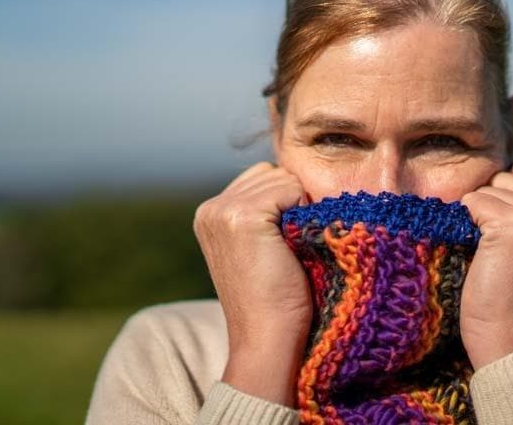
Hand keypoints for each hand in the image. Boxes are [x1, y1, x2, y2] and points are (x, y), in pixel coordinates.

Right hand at [193, 162, 312, 405]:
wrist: (266, 338)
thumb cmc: (275, 297)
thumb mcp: (260, 247)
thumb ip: (263, 211)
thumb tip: (293, 178)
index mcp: (210, 213)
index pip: (262, 178)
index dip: (285, 203)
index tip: (280, 245)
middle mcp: (210, 207)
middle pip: (273, 174)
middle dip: (292, 203)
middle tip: (286, 249)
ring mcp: (223, 210)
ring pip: (284, 179)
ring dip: (298, 208)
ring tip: (287, 249)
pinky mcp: (242, 216)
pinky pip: (291, 189)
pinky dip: (302, 212)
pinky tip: (290, 246)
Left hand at [459, 159, 512, 369]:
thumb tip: (497, 168)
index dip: (506, 201)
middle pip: (504, 176)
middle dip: (493, 208)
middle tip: (504, 255)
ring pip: (487, 188)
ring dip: (479, 219)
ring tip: (496, 258)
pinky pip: (472, 202)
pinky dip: (467, 226)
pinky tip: (484, 258)